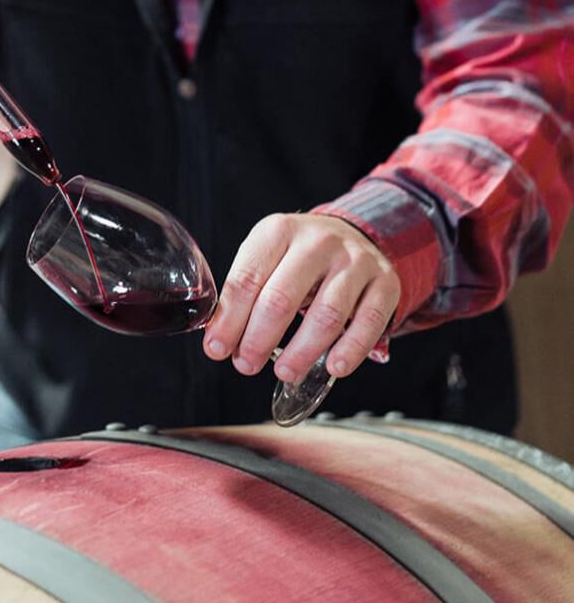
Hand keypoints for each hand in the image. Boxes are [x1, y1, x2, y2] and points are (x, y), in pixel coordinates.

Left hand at [202, 212, 398, 383]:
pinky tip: (333, 367)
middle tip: (246, 365)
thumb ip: (246, 293)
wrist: (354, 235)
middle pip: (282, 297)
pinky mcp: (384, 283)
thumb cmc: (300, 256)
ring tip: (285, 371)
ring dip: (302, 351)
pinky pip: (368, 322)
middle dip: (259, 339)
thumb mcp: (268, 258)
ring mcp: (355, 261)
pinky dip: (350, 350)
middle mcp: (318, 241)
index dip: (229, 320)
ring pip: (326, 314)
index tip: (217, 349)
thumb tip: (221, 340)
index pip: (247, 279)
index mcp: (279, 231)